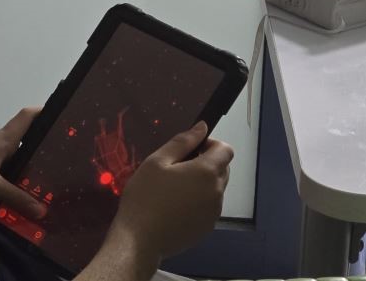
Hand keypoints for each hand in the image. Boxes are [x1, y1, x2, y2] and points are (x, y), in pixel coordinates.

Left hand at [0, 107, 47, 219]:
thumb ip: (14, 197)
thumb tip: (41, 210)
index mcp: (4, 139)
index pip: (28, 116)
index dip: (44, 111)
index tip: (61, 113)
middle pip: (23, 136)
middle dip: (39, 143)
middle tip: (58, 155)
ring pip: (11, 153)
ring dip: (24, 161)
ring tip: (41, 178)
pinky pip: (0, 166)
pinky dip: (10, 174)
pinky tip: (13, 190)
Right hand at [108, 121, 233, 260]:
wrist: (140, 239)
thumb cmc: (146, 195)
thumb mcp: (157, 161)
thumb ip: (183, 142)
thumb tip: (202, 127)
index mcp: (207, 172)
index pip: (226, 150)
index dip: (210, 144)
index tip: (189, 150)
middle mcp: (217, 192)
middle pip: (223, 168)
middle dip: (206, 162)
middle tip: (176, 167)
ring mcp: (214, 213)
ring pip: (216, 188)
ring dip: (202, 182)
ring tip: (173, 188)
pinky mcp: (207, 228)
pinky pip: (209, 205)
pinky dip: (198, 200)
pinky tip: (174, 206)